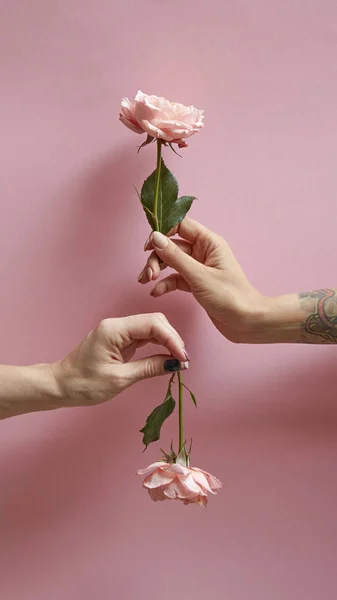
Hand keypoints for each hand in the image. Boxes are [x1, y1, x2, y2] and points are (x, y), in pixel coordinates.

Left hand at [52, 314, 188, 406]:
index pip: (153, 324)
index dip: (172, 339)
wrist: (60, 386)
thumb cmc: (84, 384)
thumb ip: (150, 368)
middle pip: (155, 322)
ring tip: (178, 360)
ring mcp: (118, 331)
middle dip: (172, 339)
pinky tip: (166, 357)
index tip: (183, 358)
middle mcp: (117, 325)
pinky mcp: (119, 340)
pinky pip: (144, 337)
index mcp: (114, 329)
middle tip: (183, 361)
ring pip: (151, 328)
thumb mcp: (120, 379)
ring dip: (167, 341)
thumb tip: (175, 364)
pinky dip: (157, 345)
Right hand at [139, 218, 265, 342]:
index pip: (181, 226)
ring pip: (171, 262)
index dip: (162, 232)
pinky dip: (165, 284)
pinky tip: (156, 292)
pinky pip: (175, 278)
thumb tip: (155, 238)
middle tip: (149, 273)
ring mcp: (199, 268)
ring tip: (147, 281)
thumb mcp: (199, 276)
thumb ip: (175, 257)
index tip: (148, 246)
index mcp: (209, 242)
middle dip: (157, 257)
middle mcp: (204, 252)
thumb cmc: (230, 297)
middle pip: (172, 245)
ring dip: (157, 270)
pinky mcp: (196, 283)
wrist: (246, 322)